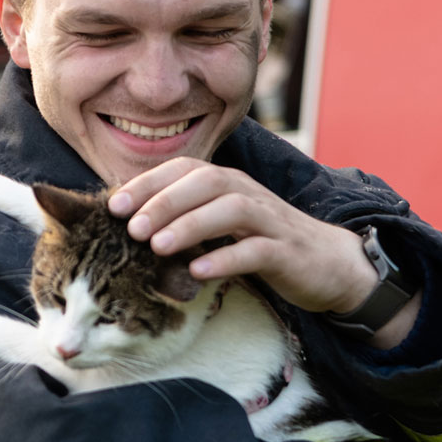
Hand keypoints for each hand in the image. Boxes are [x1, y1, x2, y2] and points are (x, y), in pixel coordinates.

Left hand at [107, 158, 380, 316]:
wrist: (328, 264)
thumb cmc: (264, 243)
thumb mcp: (222, 226)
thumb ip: (186, 218)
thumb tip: (132, 222)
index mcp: (229, 184)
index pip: (185, 169)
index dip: (148, 183)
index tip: (114, 206)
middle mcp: (248, 194)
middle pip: (205, 182)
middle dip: (164, 202)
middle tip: (131, 228)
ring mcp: (271, 221)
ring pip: (230, 210)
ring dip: (191, 225)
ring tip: (158, 246)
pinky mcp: (288, 252)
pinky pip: (256, 250)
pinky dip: (226, 258)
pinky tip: (198, 273)